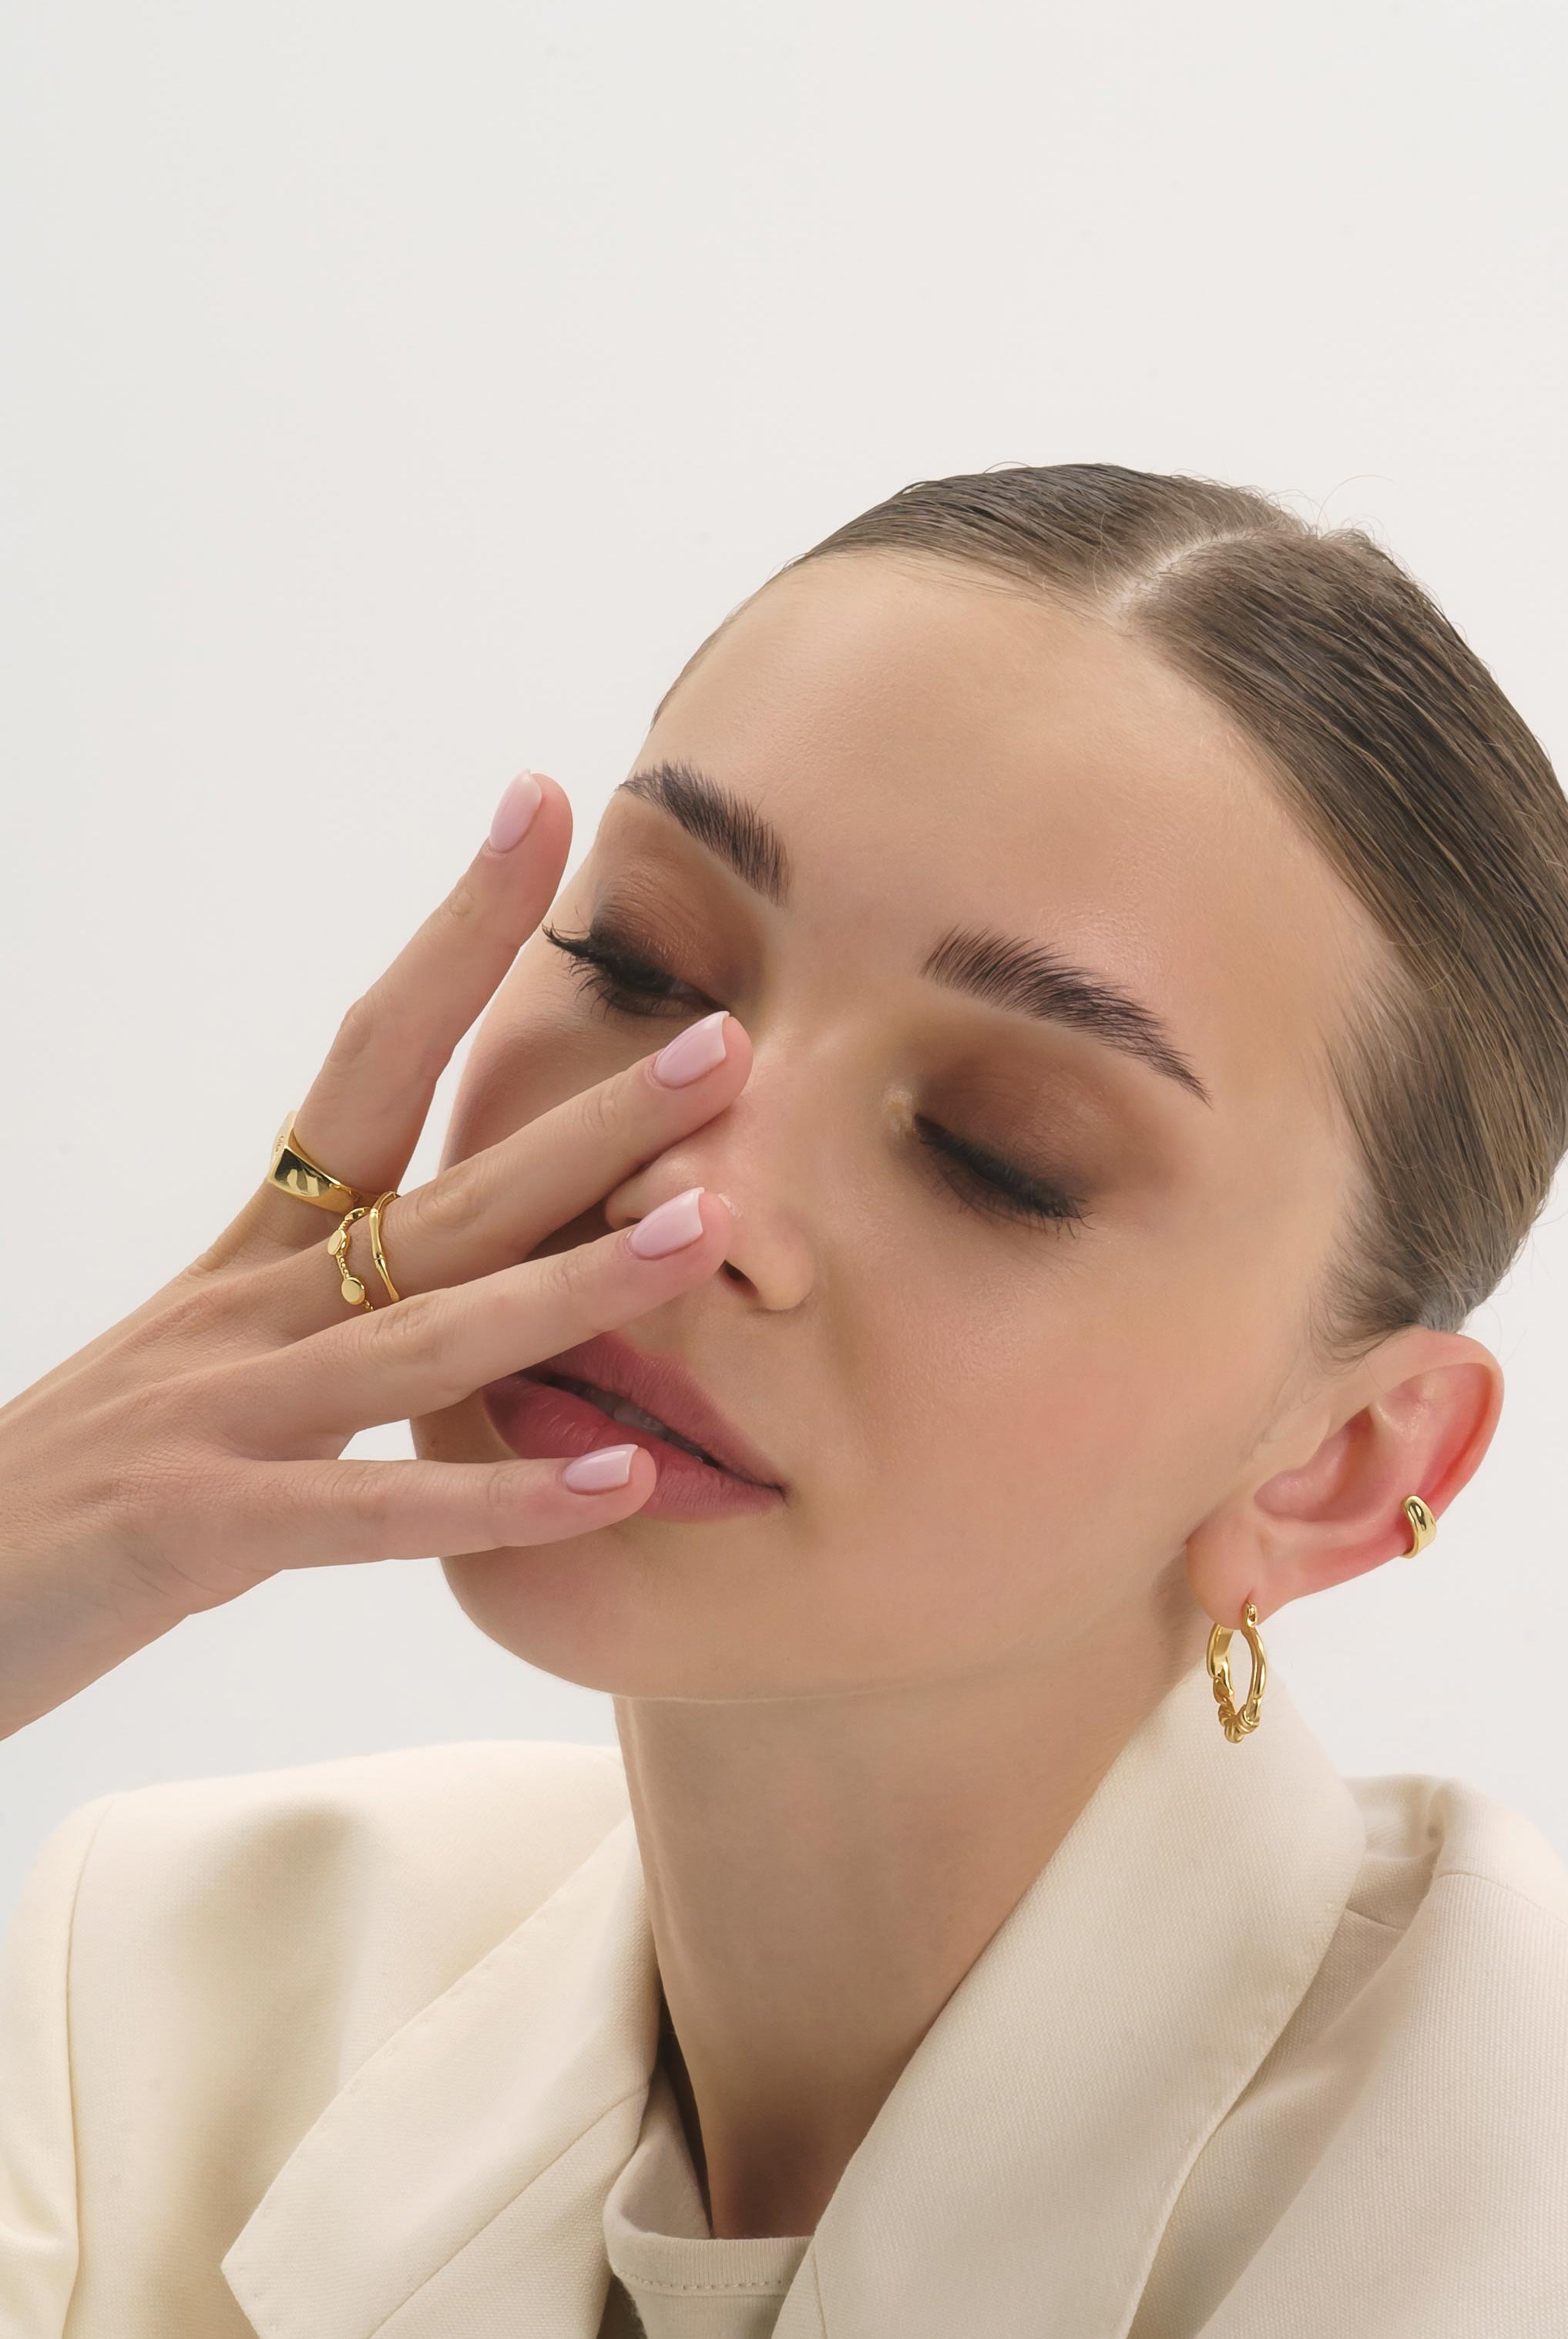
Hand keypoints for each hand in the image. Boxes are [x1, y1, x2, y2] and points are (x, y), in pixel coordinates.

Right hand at [0, 773, 750, 1739]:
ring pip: (429, 1333)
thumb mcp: (213, 1384)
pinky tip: (618, 1483)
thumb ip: (336, 1331)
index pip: (372, 1064)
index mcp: (252, 1259)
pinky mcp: (195, 1531)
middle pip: (442, 1190)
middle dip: (590, 1118)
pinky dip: (495, 1499)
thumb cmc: (70, 1502)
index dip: (459, 936)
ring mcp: (218, 1413)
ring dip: (580, 1282)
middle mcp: (242, 1310)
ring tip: (712, 1231)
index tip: (541, 807)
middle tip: (726, 1040)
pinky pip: (370, 1514)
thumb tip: (467, 1288)